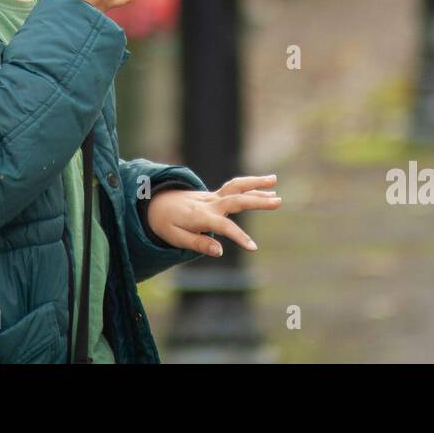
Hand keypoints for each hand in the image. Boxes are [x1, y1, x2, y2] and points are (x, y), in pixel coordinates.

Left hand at [145, 175, 280, 255]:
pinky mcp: (215, 195)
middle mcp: (208, 203)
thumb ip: (199, 244)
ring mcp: (212, 196)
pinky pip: (234, 187)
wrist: (155, 203)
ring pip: (235, 186)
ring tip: (275, 180)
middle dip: (257, 200)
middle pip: (235, 199)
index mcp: (199, 216)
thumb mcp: (176, 238)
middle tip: (278, 201)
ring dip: (255, 183)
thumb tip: (220, 251)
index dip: (238, 236)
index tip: (253, 247)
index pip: (223, 226)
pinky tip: (266, 186)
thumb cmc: (166, 224)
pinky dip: (250, 184)